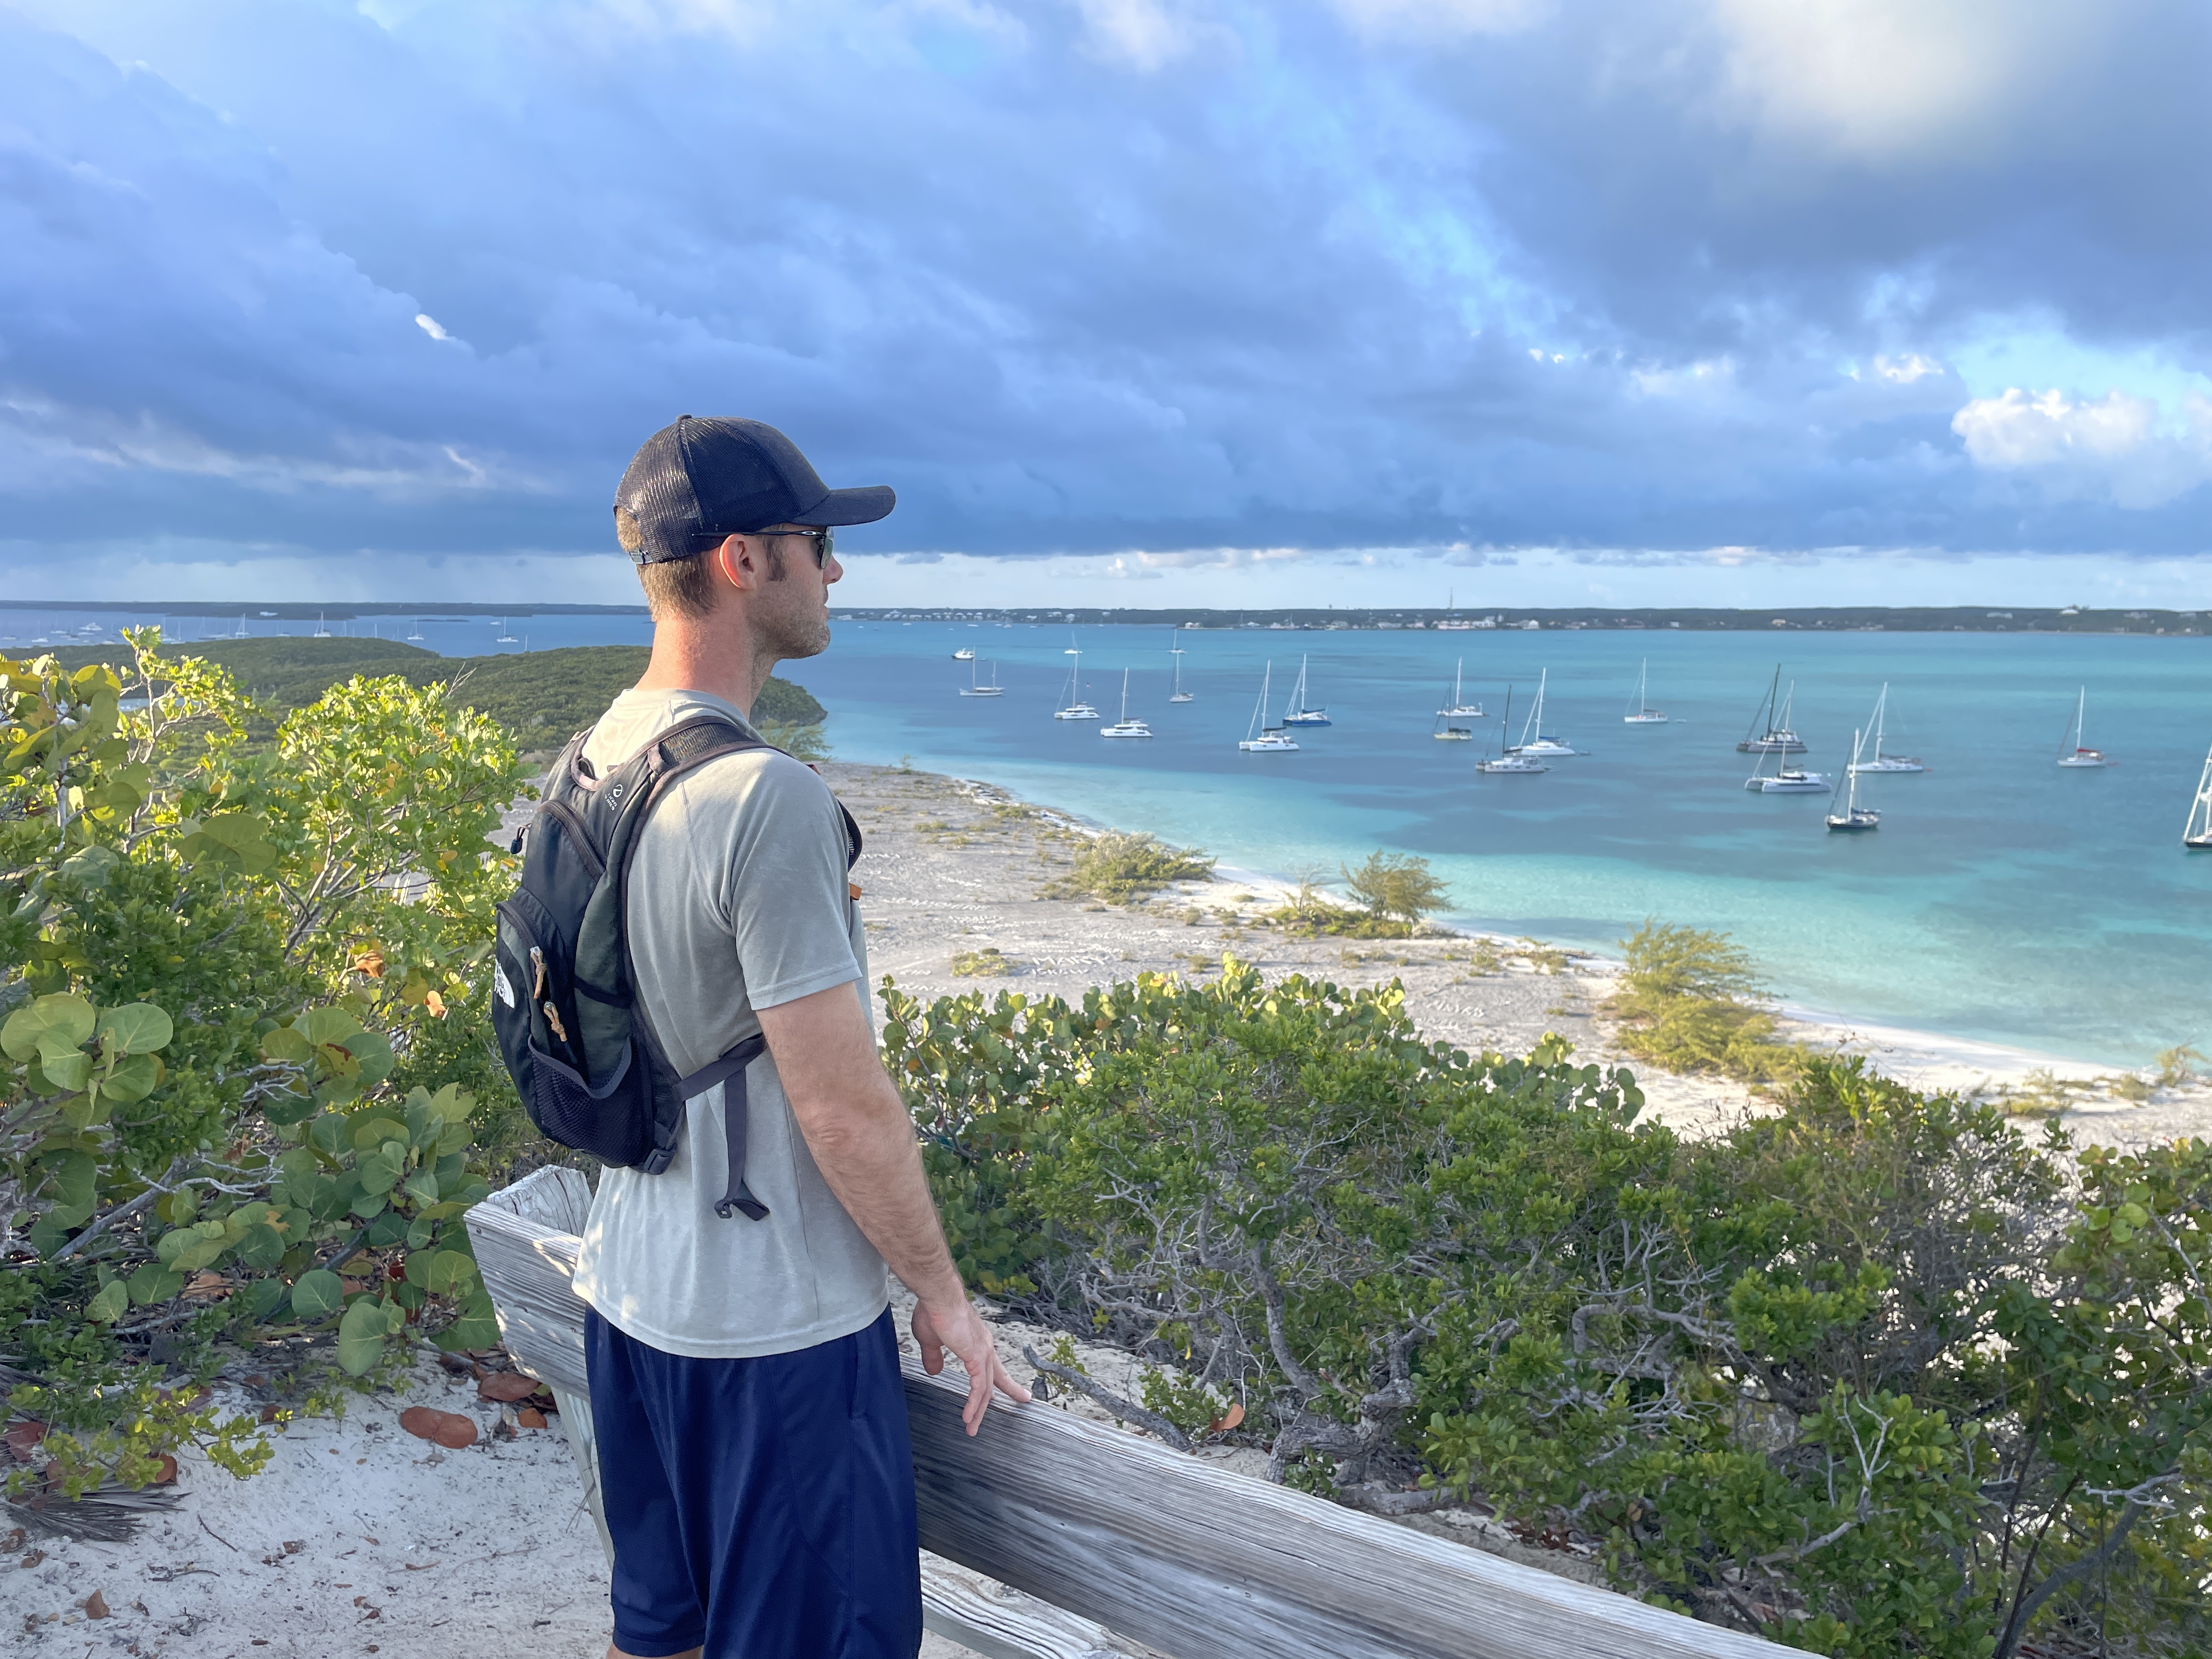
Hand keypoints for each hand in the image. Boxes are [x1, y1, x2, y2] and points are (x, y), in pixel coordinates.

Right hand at [911, 1297, 1031, 1434]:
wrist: (938, 1297)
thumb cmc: (934, 1311)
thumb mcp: (931, 1340)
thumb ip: (934, 1357)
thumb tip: (934, 1372)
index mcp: (976, 1342)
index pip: (992, 1364)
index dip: (1002, 1377)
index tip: (1011, 1385)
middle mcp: (984, 1347)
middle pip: (997, 1376)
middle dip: (1010, 1390)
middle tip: (1023, 1400)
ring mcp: (982, 1352)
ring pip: (985, 1388)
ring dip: (979, 1410)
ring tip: (972, 1427)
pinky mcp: (976, 1357)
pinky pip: (977, 1387)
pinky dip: (973, 1404)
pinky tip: (968, 1416)